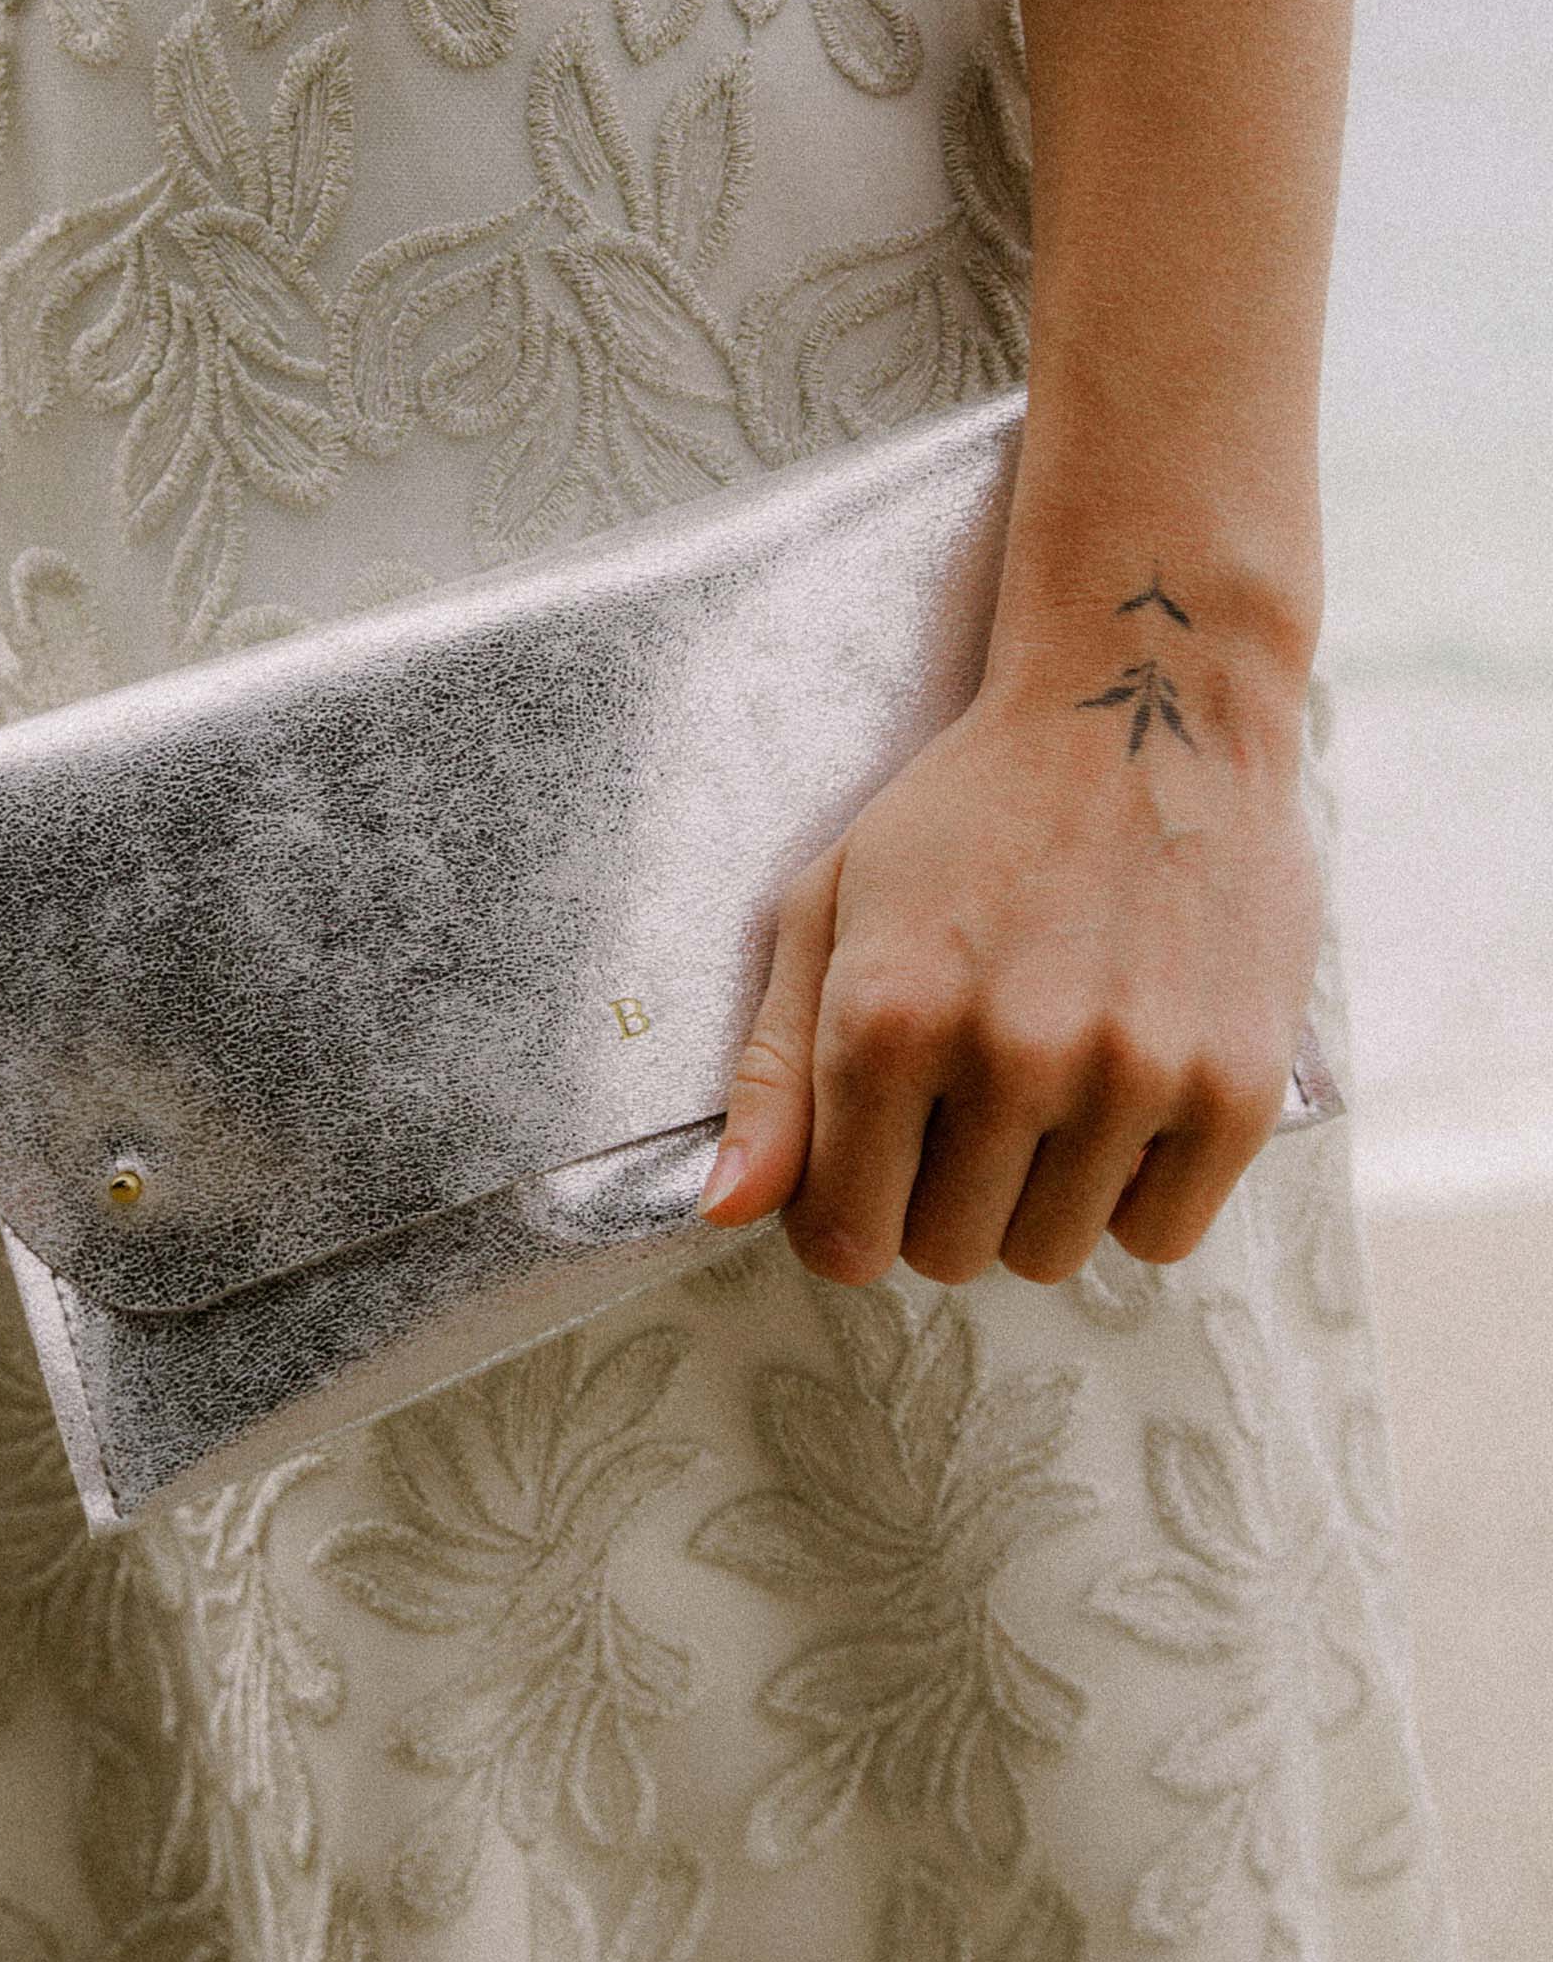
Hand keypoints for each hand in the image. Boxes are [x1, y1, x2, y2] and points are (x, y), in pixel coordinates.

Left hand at [696, 653, 1321, 1286]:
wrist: (1148, 705)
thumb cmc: (969, 811)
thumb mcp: (830, 908)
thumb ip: (772, 1070)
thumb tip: (724, 1212)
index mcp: (890, 1017)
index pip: (846, 1239)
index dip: (848, 1217)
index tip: (873, 1170)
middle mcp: (1012, 1054)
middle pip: (948, 1254)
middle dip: (941, 1199)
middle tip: (969, 1103)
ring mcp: (1132, 1074)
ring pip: (1051, 1255)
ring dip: (1038, 1199)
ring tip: (1050, 1090)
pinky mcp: (1237, 1087)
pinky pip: (1160, 1237)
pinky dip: (1134, 1195)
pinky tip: (1123, 1105)